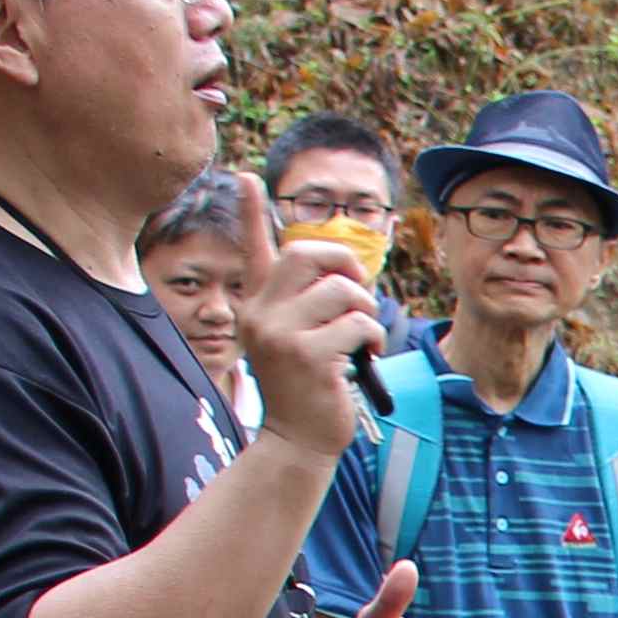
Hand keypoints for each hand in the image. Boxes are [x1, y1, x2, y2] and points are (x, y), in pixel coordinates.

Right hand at [226, 172, 385, 454]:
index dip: (248, 212)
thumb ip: (309, 305)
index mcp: (257, 305)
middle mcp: (260, 313)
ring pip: (343, 291)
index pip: (254, 249)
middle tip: (358, 293)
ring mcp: (281, 334)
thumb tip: (345, 273)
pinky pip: (359, 323)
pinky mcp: (308, 357)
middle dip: (346, 265)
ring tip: (362, 338)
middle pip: (308, 254)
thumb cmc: (308, 387)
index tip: (245, 177)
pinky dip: (373, 338)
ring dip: (366, 311)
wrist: (298, 439)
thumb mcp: (297, 339)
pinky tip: (366, 359)